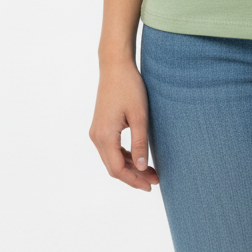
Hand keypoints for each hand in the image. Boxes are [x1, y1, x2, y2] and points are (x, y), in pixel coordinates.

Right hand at [89, 58, 159, 190]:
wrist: (115, 66)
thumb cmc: (129, 87)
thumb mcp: (139, 115)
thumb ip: (140, 143)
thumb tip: (142, 168)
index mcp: (104, 136)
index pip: (117, 170)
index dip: (134, 180)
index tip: (151, 185)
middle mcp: (96, 137)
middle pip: (113, 167)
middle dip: (134, 176)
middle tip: (155, 181)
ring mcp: (96, 132)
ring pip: (112, 159)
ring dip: (130, 167)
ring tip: (151, 172)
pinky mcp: (100, 127)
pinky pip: (111, 149)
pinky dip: (124, 157)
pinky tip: (138, 158)